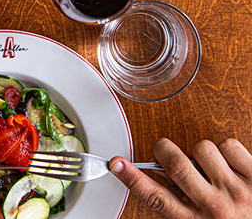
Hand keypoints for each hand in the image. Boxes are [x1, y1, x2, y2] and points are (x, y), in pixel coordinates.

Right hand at [109, 137, 251, 217]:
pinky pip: (229, 144)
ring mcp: (237, 190)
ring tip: (209, 167)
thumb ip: (181, 208)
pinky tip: (230, 164)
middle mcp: (215, 207)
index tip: (116, 163)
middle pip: (174, 163)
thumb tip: (161, 181)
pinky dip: (227, 150)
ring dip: (201, 153)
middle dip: (164, 150)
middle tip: (165, 152)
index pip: (156, 198)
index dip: (132, 178)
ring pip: (201, 148)